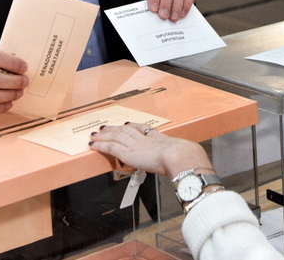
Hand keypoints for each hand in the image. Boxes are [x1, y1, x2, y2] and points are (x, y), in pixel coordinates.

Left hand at [89, 123, 212, 177]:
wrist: (179, 156)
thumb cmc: (184, 158)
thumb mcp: (183, 154)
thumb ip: (180, 156)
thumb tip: (190, 160)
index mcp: (158, 137)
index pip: (142, 128)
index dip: (133, 126)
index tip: (127, 124)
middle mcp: (144, 138)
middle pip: (125, 130)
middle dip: (114, 129)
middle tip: (104, 127)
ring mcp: (135, 144)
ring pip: (115, 136)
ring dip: (104, 135)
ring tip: (95, 134)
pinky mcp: (128, 152)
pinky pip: (110, 147)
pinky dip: (101, 145)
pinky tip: (93, 145)